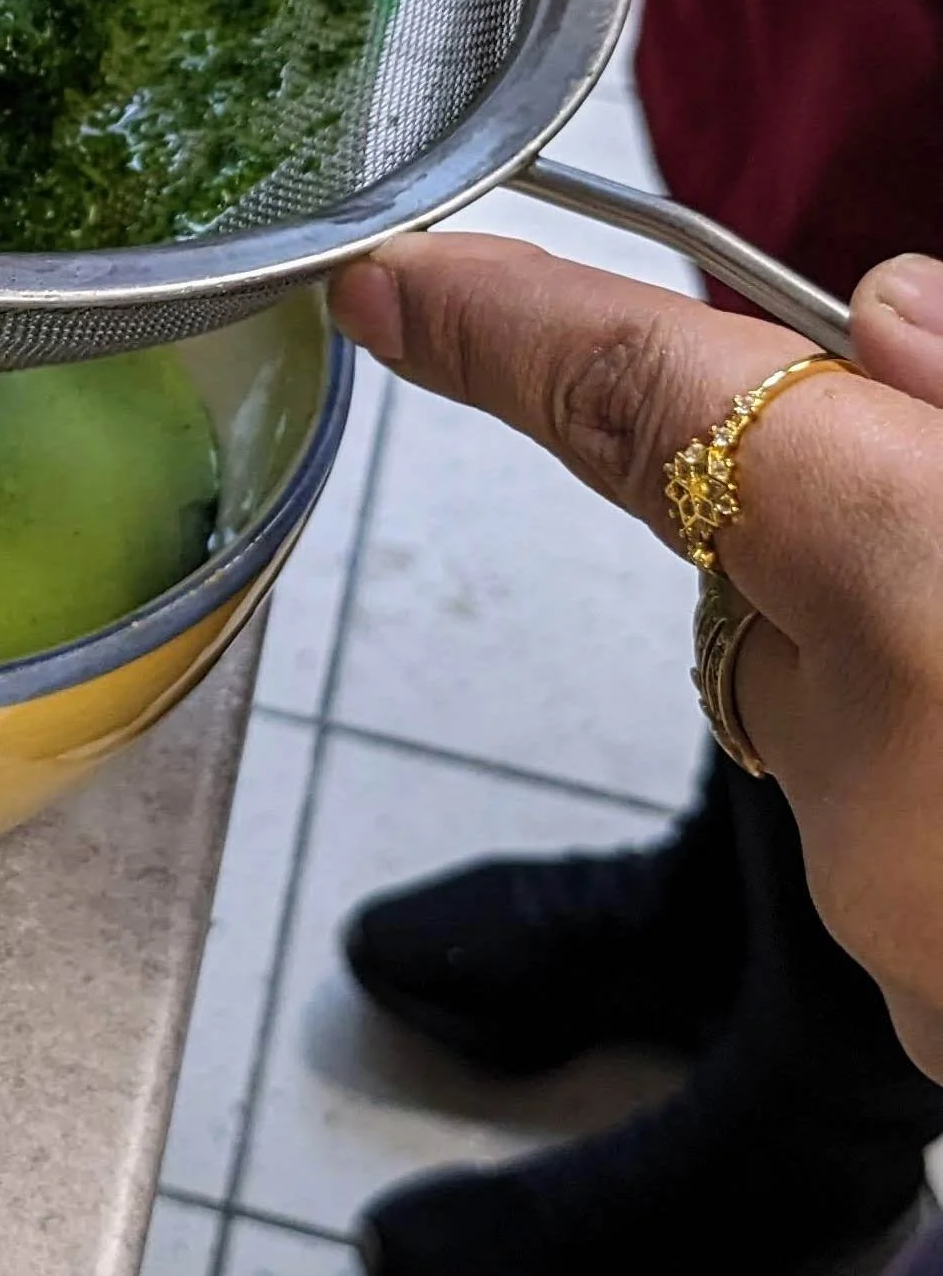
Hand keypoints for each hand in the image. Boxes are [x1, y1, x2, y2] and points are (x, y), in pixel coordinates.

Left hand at [330, 235, 942, 1076]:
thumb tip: (887, 326)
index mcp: (921, 589)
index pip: (647, 405)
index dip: (504, 324)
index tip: (389, 281)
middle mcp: (876, 771)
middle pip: (759, 551)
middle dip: (847, 485)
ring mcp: (905, 916)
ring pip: (837, 681)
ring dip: (920, 624)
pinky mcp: (941, 994)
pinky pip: (901, 799)